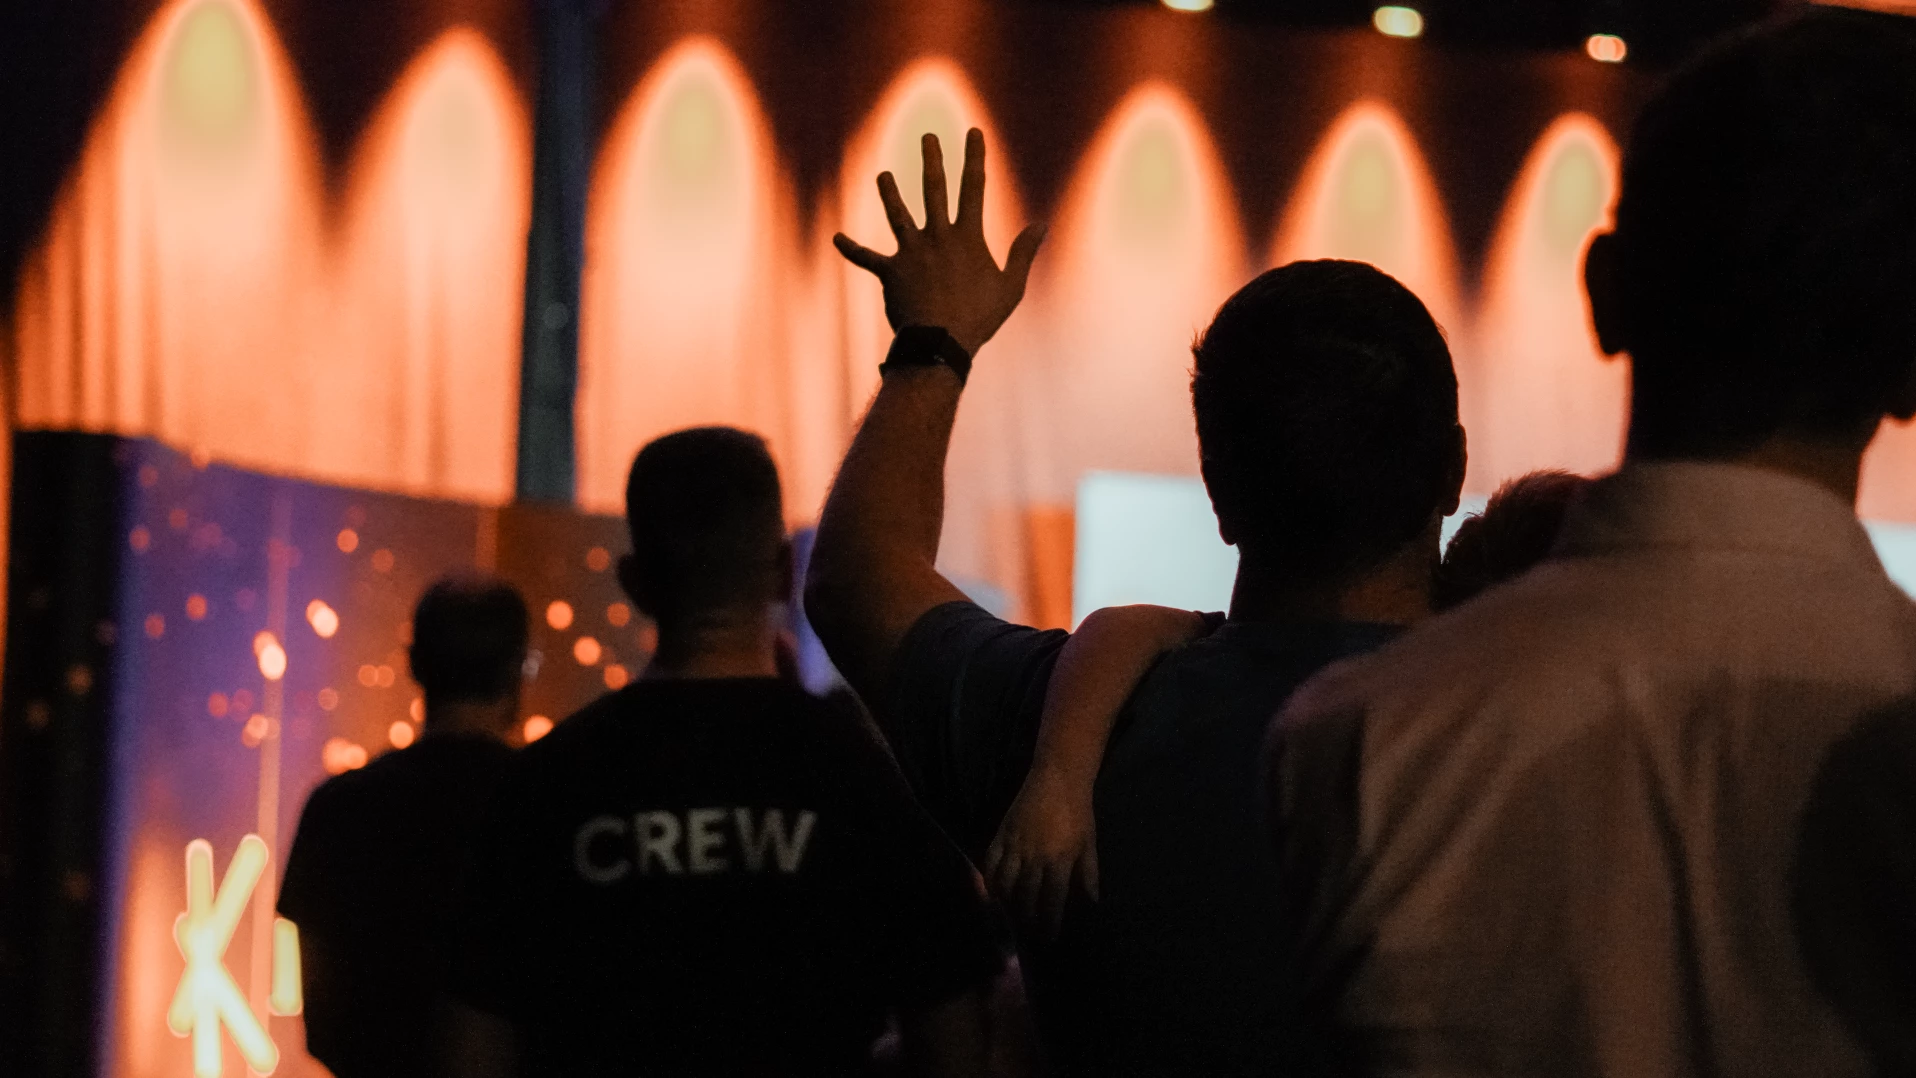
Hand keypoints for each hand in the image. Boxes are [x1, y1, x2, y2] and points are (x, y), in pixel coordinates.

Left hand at [834, 128, 1044, 357]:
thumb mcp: (1011, 286)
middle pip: (933, 189)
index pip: (973, 187)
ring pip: (898, 214)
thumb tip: (1041, 225)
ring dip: (890, 193)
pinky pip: (867, 258)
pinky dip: (852, 249)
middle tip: (927, 137)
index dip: (974, 157)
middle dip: (932, 159)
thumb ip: (1023, 253)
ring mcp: (911, 252)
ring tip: (883, 176)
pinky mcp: (890, 272)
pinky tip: (837, 238)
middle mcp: (937, 236)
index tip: (973, 132)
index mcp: (967, 236)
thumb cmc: (979, 318)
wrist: (941, 341)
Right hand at [983, 771, 1098, 939]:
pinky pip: (990, 863)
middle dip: (1027, 919)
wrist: (1057, 779)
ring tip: (1011, 916)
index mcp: (1059, 860)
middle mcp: (1034, 857)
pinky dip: (989, 881)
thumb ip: (1089, 874)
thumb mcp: (1089, 844)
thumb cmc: (1078, 813)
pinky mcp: (1002, 834)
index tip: (1049, 937)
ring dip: (1006, 904)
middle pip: (1026, 897)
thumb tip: (1092, 902)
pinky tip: (992, 893)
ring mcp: (1015, 845)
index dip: (1049, 922)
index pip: (1052, 900)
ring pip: (1005, 884)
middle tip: (1029, 932)